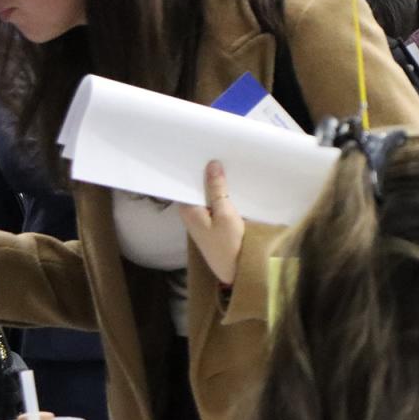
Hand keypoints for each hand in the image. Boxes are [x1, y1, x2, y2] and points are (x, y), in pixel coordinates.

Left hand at [178, 161, 244, 285]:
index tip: (198, 149)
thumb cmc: (228, 244)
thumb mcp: (225, 214)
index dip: (191, 166)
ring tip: (224, 163)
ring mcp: (200, 218)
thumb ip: (217, 189)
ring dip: (213, 182)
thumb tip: (212, 165)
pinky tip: (229, 184)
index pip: (183, 181)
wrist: (235, 270)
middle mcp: (189, 212)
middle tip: (215, 151)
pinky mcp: (210, 222)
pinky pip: (212, 201)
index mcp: (187, 209)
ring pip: (204, 193)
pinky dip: (219, 193)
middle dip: (204, 172)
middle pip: (194, 186)